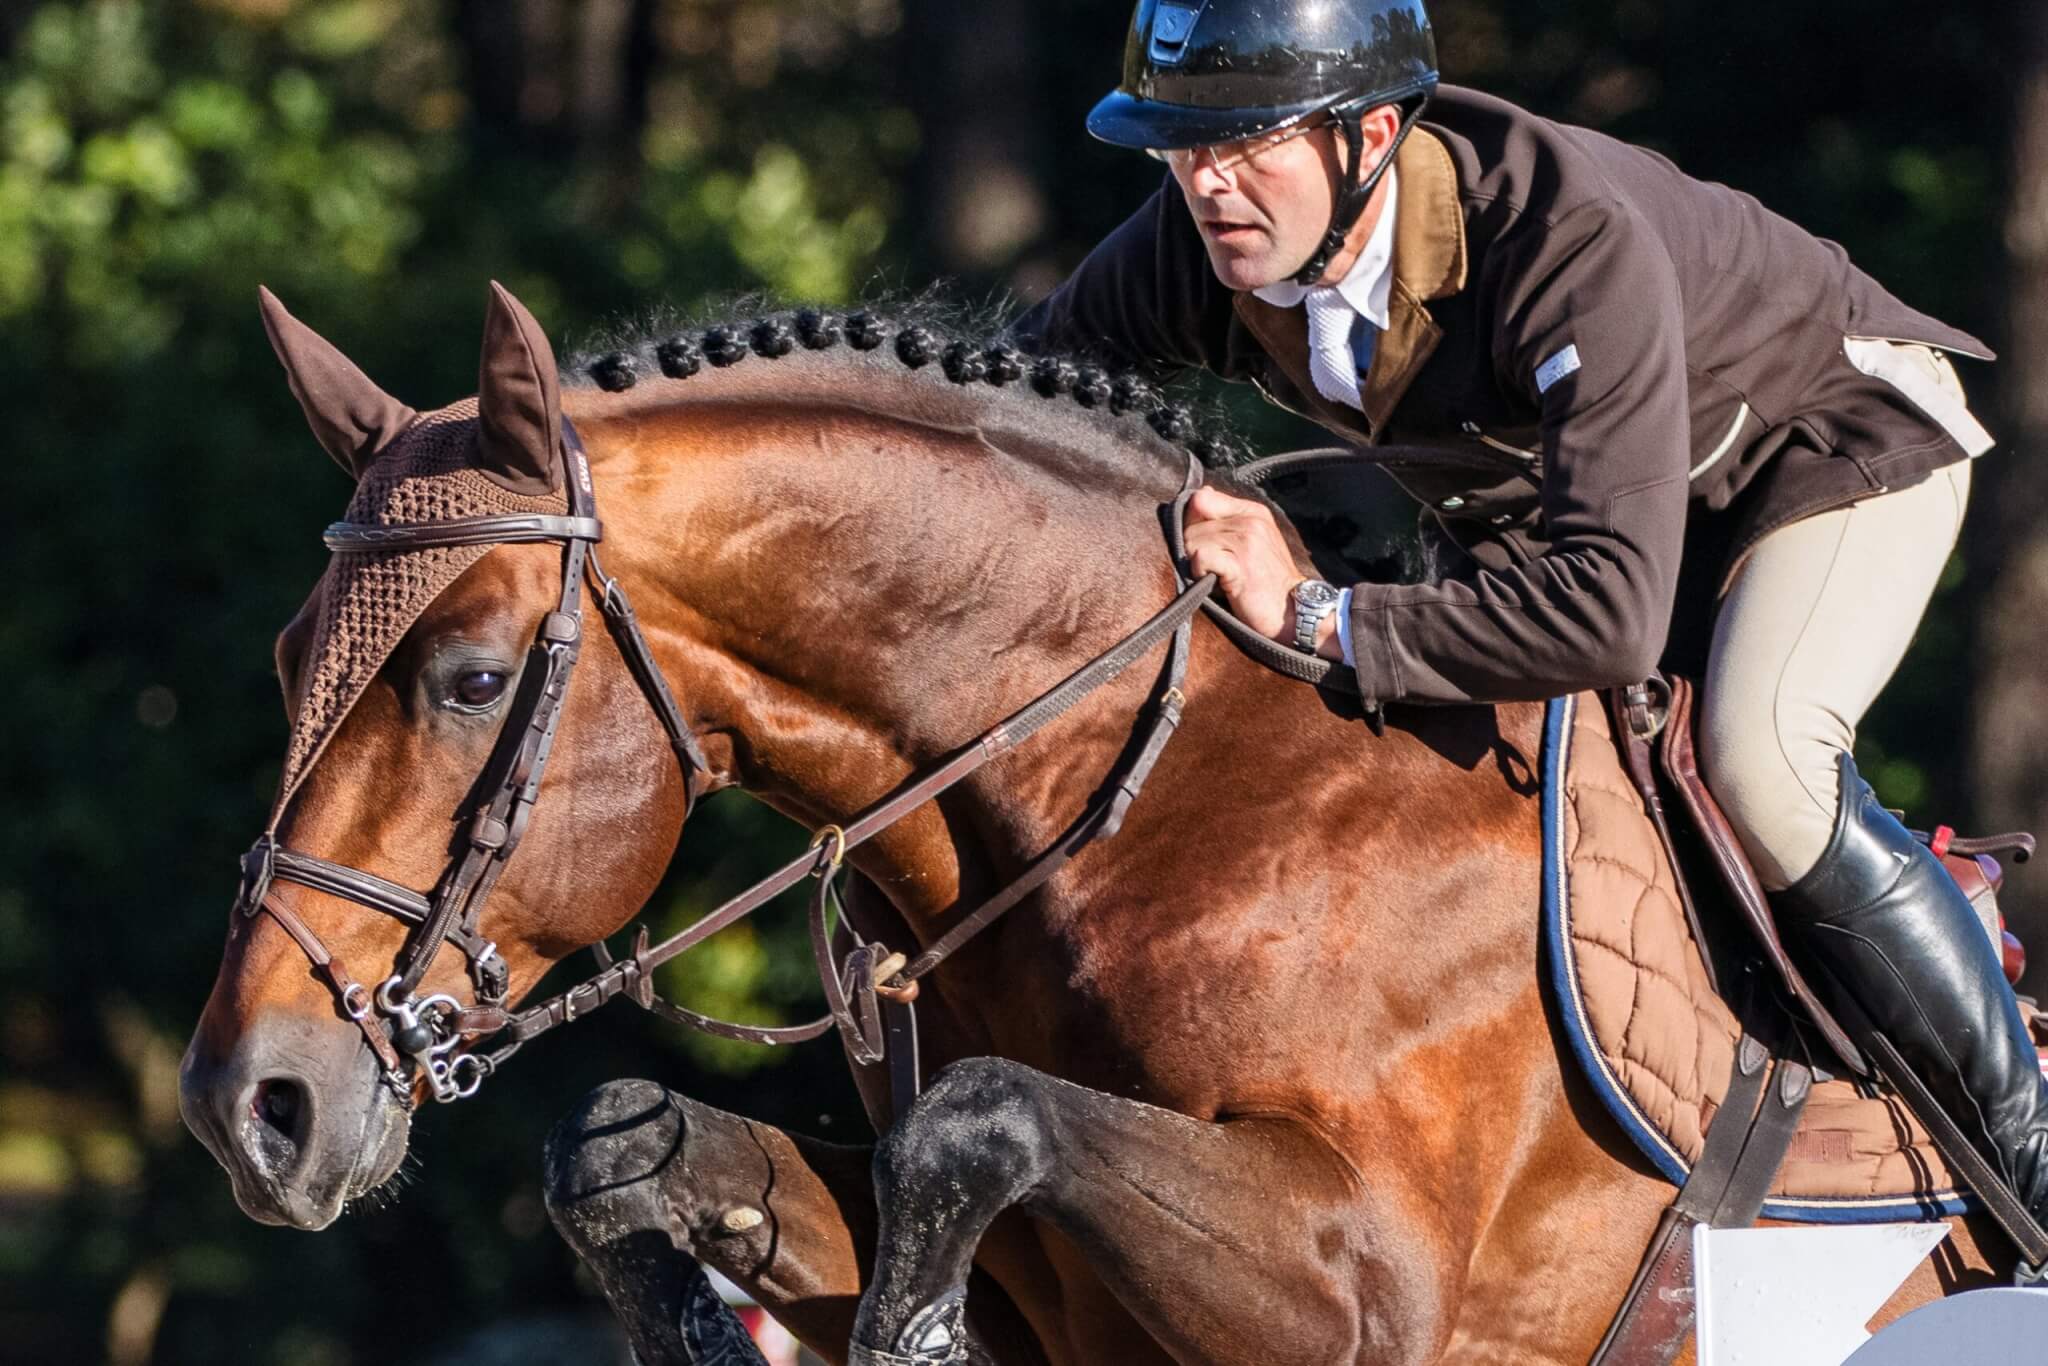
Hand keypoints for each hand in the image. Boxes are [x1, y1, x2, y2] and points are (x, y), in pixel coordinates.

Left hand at [1183, 487, 1342, 657]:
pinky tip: (1215, 582)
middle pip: (1192, 522)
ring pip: (1192, 540)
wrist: (1294, 610)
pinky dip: (1200, 572)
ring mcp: (1246, 541)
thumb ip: (1227, 518)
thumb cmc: (1269, 580)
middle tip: (1211, 565)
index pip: (1202, 498)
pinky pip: (1200, 557)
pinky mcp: (1239, 564)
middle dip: (1192, 546)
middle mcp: (1250, 520)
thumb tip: (1200, 495)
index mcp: (1253, 511)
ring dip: (1195, 562)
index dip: (1192, 521)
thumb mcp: (1253, 540)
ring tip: (1215, 574)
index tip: (1203, 542)